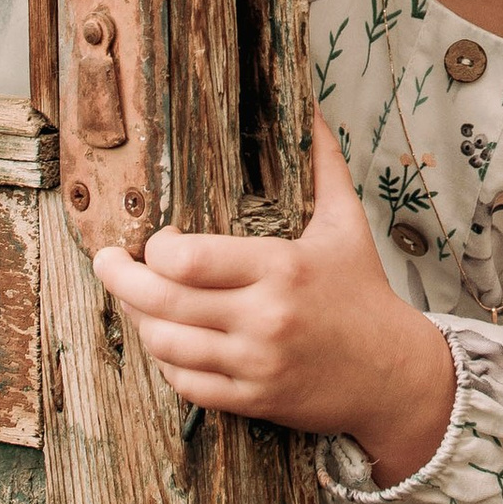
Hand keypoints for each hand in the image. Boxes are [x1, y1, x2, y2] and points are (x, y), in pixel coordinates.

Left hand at [93, 109, 456, 486]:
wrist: (396, 373)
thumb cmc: (365, 291)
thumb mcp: (347, 221)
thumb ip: (322, 162)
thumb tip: (307, 104)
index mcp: (282, 269)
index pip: (186, 260)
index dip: (154, 249)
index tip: (157, 239)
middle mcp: (265, 318)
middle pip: (162, 301)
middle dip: (119, 279)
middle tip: (106, 262)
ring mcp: (256, 363)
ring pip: (166, 345)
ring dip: (140, 320)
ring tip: (135, 301)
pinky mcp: (253, 399)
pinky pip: (186, 384)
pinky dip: (166, 362)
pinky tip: (166, 341)